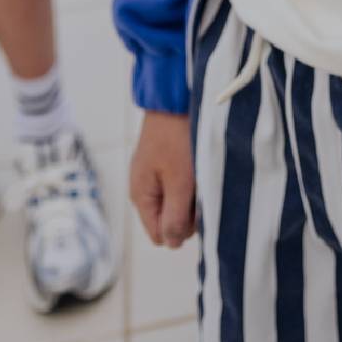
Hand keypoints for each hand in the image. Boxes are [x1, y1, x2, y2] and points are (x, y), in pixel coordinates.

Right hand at [129, 110, 195, 247]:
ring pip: (179, 201)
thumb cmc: (177, 138)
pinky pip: (182, 183)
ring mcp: (155, 174)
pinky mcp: (167, 161)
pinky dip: (193, 178)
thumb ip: (175, 216)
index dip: (182, 228)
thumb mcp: (179, 182)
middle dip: (190, 211)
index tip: (196, 207)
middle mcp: (145, 188)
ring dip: (194, 194)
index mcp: (141, 196)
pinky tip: (199, 163)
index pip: (160, 235)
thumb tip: (172, 244)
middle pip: (171, 220)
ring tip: (201, 171)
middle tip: (201, 186)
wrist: (175, 96)